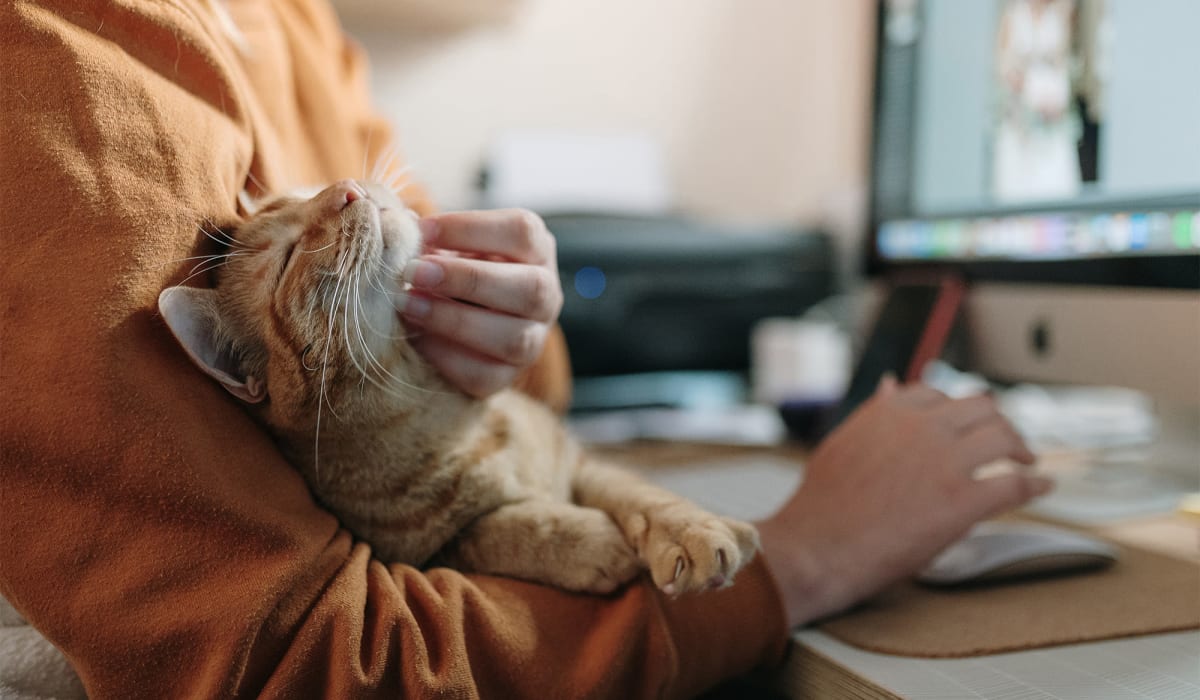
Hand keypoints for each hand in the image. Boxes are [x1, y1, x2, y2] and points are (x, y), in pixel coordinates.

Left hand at [398, 209, 562, 398]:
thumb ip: (429, 236)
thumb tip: (396, 228)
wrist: (455, 318)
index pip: (522, 231)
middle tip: (413, 272)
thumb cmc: (452, 267)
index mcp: (537, 250)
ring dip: (455, 321)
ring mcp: (533, 340)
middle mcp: (546, 296)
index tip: (421, 230)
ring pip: (513, 339)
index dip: (470, 228)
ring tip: (408, 305)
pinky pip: (485, 375)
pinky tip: (416, 337)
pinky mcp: (507, 376)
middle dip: (468, 279)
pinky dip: (446, 356)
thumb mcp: (450, 243)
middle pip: (530, 288)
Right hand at [756, 377, 1051, 627]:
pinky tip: (1042, 487)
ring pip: (1004, 437)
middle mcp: (922, 428)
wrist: (818, 548)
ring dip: (1021, 448)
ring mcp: (945, 462)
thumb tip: (891, 385)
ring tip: (1027, 461)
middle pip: (982, 408)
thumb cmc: (823, 505)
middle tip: (1007, 442)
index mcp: (891, 412)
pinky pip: (1014, 484)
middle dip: (998, 423)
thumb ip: (874, 413)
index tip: (968, 425)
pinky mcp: (963, 501)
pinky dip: (1034, 485)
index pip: (940, 394)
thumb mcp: (842, 443)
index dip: (960, 411)